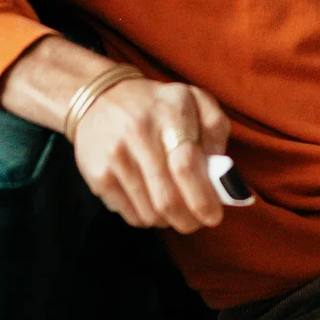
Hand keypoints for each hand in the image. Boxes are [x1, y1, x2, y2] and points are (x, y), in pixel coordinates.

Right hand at [73, 74, 232, 233]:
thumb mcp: (193, 99)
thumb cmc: (158, 105)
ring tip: (174, 208)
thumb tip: (222, 172)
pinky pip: (131, 214)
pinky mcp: (98, 175)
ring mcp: (115, 155)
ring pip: (150, 212)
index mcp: (170, 110)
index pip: (187, 165)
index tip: (214, 215)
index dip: (203, 198)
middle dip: (188, 220)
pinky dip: (147, 218)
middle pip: (167, 198)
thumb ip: (215, 128)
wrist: (100, 97)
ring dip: (169, 220)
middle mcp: (139, 132)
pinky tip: (151, 201)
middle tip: (197, 222)